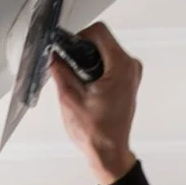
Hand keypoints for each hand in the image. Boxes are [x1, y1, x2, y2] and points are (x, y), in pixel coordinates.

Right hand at [50, 22, 140, 184]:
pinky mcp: (127, 81)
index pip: (99, 32)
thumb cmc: (96, 132)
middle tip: (68, 68)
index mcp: (121, 67)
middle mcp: (130, 67)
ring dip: (87, 61)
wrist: (109, 152)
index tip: (67, 50)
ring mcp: (131, 74)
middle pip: (102, 41)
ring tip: (77, 82)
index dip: (79, 37)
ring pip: (104, 51)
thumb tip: (54, 56)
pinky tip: (85, 86)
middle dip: (82, 50)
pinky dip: (95, 69)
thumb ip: (60, 71)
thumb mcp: (69, 98)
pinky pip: (109, 63)